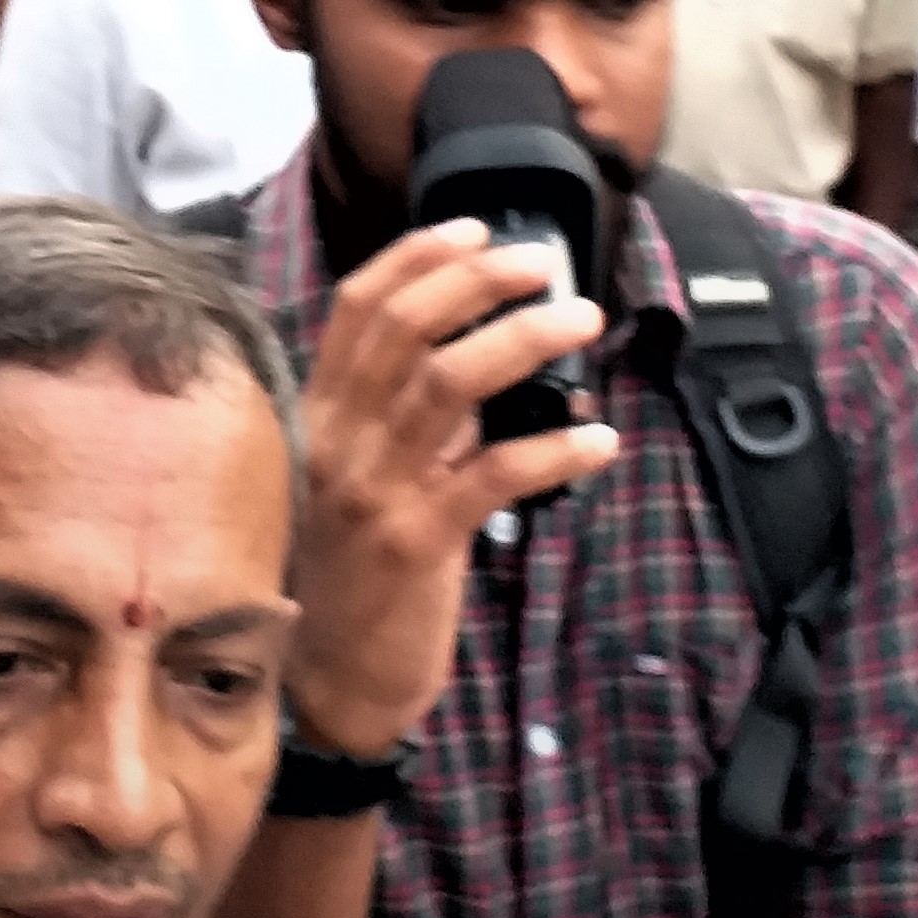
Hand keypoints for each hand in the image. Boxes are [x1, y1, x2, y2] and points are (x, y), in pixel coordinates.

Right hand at [288, 217, 617, 758]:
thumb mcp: (365, 483)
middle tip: (544, 266)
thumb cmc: (352, 581)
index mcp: (319, 417)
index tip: (477, 227)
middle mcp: (336, 442)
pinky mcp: (412, 545)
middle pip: (404, 330)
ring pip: (447, 386)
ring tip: (580, 323)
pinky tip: (598, 439)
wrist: (323, 691)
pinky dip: (552, 449)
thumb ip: (411, 424)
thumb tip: (493, 362)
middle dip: (479, 282)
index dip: (418, 257)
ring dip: (523, 342)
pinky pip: (491, 477)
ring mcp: (371, 491)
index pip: (358, 310)